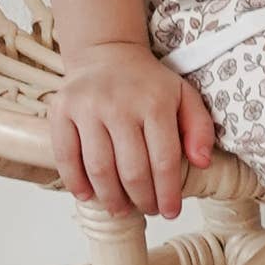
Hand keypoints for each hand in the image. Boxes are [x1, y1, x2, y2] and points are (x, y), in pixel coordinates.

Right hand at [49, 43, 215, 220]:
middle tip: (147, 210)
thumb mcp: (184, 96)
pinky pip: (66, 155)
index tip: (170, 212)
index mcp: (155, 102)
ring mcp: (88, 107)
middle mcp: (120, 104)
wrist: (107, 53)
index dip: (168, 193)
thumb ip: (200, 128)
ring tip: (121, 209)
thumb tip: (202, 163)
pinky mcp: (62, 111)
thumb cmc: (148, 83)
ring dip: (111, 198)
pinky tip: (88, 195)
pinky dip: (75, 182)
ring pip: (99, 168)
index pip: (164, 160)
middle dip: (142, 199)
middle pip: (132, 169)